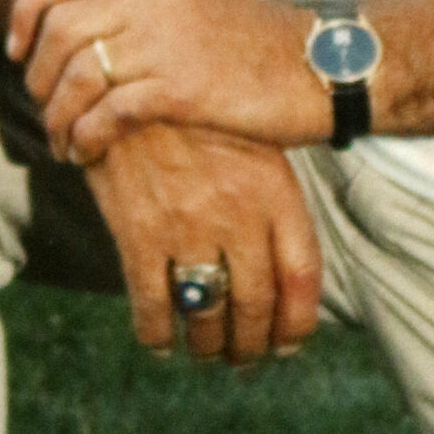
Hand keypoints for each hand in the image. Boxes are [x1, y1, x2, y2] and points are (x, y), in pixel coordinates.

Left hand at [7, 0, 330, 154]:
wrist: (318, 67)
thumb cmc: (256, 45)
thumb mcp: (193, 2)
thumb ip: (142, 4)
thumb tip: (87, 30)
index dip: (27, 9)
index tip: (18, 48)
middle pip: (58, 28)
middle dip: (37, 75)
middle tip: (44, 107)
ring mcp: (164, 40)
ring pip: (74, 74)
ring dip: (56, 116)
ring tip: (63, 142)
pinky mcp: (179, 88)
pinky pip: (106, 112)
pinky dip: (85, 136)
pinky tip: (87, 152)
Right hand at [82, 120, 322, 362]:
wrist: (132, 75)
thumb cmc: (199, 112)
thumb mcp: (254, 140)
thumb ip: (272, 199)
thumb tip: (283, 266)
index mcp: (275, 191)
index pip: (302, 277)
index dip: (298, 323)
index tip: (288, 342)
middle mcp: (238, 216)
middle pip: (257, 306)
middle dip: (251, 346)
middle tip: (244, 359)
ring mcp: (188, 228)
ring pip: (207, 315)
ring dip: (208, 346)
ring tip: (206, 352)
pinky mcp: (140, 233)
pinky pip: (152, 306)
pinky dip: (157, 335)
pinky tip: (160, 342)